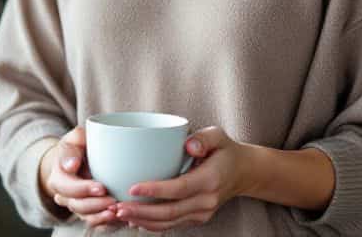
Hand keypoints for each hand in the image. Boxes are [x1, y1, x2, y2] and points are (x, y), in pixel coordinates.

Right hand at [39, 125, 118, 227]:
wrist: (81, 161)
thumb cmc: (79, 147)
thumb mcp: (74, 139)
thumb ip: (71, 146)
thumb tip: (71, 165)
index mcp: (58, 177)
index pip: (67, 187)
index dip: (83, 189)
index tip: (101, 187)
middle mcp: (65, 196)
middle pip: (77, 206)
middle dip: (96, 205)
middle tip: (113, 201)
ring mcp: (78, 207)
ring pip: (87, 218)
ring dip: (102, 217)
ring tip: (118, 211)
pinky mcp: (90, 215)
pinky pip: (97, 225)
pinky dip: (108, 224)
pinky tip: (120, 218)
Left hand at [113, 126, 252, 232]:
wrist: (244, 172)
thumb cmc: (225, 151)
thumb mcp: (218, 136)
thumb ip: (204, 138)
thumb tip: (188, 144)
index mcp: (210, 180)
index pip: (179, 188)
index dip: (154, 190)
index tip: (132, 188)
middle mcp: (206, 201)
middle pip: (169, 211)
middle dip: (141, 211)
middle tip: (117, 206)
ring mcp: (202, 213)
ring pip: (169, 223)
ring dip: (142, 221)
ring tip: (119, 214)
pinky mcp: (197, 218)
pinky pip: (172, 225)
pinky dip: (152, 224)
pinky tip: (134, 219)